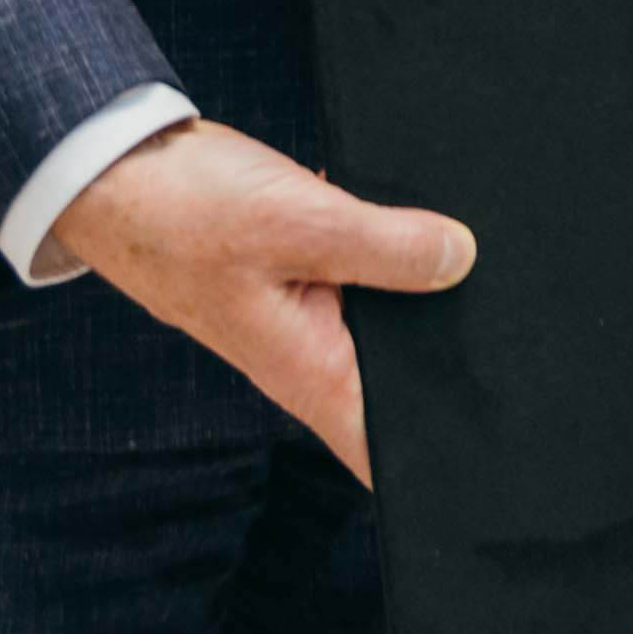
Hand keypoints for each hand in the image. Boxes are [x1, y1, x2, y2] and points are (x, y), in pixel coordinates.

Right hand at [39, 118, 474, 481]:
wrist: (115, 170)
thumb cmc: (183, 212)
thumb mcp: (298, 223)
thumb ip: (386, 246)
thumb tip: (460, 261)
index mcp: (310, 372)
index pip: (383, 452)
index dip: (440, 463)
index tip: (498, 456)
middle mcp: (308, 356)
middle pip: (397, 383)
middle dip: (450, 360)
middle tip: (518, 339)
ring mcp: (300, 316)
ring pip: (383, 322)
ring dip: (420, 293)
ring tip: (482, 267)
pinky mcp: (296, 272)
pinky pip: (359, 274)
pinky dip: (386, 251)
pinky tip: (421, 222)